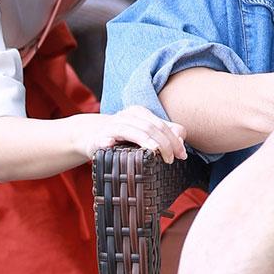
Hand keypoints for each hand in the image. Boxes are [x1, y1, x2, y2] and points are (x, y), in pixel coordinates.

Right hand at [69, 107, 186, 162]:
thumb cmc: (123, 138)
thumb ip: (164, 133)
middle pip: (150, 127)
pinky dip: (108, 141)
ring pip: (132, 131)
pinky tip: (110, 145)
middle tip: (171, 160)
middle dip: (164, 144)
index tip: (182, 155)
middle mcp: (127, 117)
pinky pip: (104, 139)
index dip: (174, 139)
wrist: (91, 136)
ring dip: (144, 141)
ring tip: (155, 152)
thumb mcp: (145, 133)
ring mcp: (112, 127)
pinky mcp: (98, 138)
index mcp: (139, 113)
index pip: (161, 125)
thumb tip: (181, 136)